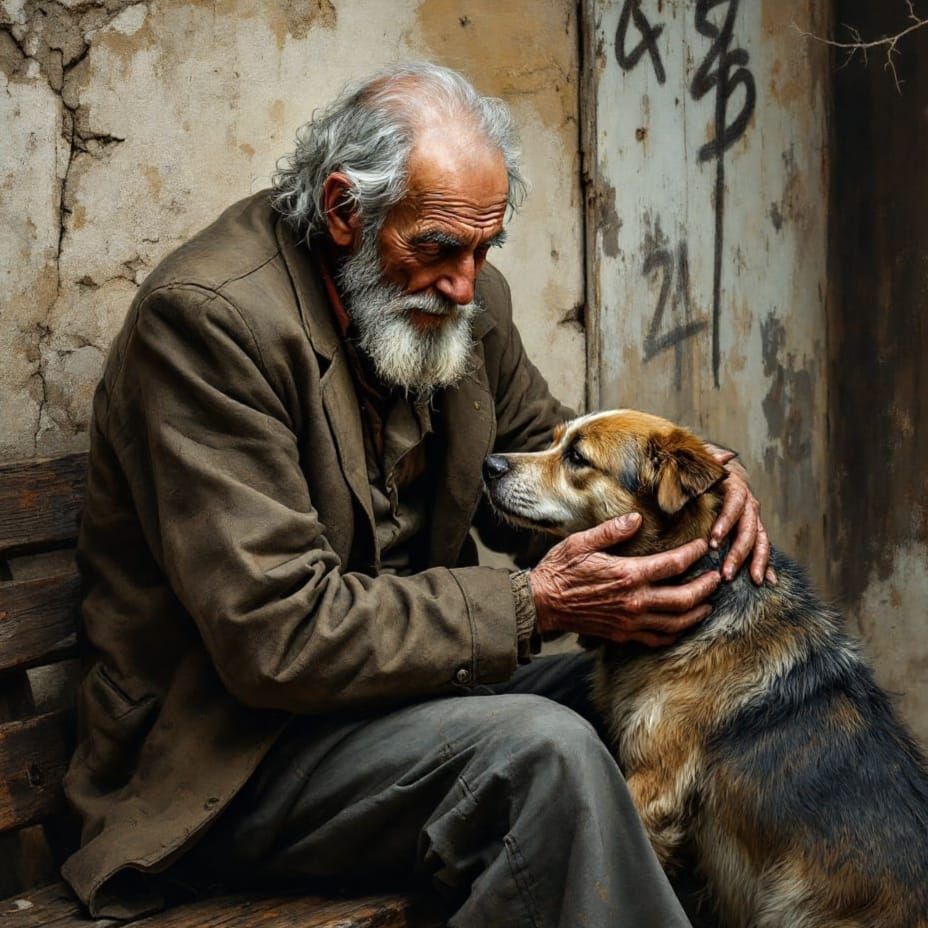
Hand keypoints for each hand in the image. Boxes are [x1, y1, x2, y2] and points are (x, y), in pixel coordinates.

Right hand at [530, 513, 720, 647]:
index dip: (694, 554)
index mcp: (627, 575)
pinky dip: (676, 632)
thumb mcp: (581, 542)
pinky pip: (657, 638)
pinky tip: (683, 624)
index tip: (704, 546)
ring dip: (697, 612)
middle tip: (718, 577)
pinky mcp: (623, 634)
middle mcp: (634, 601)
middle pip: (684, 598)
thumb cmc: (559, 570)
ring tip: (709, 602)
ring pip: (676, 622)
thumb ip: (612, 530)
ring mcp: (630, 621)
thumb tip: (636, 519)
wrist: (541, 603)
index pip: (673, 565)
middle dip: (706, 587)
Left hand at [704, 446, 774, 585]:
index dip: (726, 522)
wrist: (717, 470)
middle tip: (726, 572)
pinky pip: (763, 547)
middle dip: (739, 552)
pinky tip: (769, 581)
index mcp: (736, 487)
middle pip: (748, 529)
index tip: (713, 541)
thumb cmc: (703, 470)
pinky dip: (767, 564)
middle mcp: (749, 503)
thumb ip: (708, 462)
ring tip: (753, 581)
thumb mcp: (701, 464)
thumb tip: (722, 456)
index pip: (734, 505)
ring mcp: (754, 518)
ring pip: (760, 540)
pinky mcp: (753, 529)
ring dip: (757, 562)